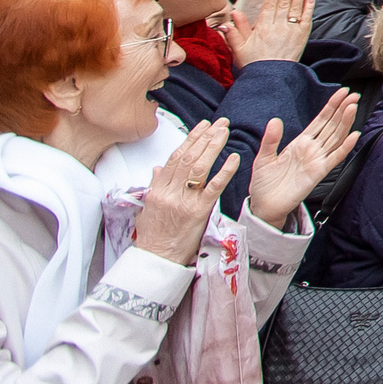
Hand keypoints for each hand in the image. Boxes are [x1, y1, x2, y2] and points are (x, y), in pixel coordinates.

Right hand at [129, 120, 236, 264]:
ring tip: (225, 132)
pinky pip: (213, 187)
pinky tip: (234, 158)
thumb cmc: (153, 236)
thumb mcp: (148, 209)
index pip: (175, 158)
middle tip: (220, 123)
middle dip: (205, 137)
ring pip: (199, 167)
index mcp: (157, 190)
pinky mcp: (198, 212)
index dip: (190, 139)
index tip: (203, 125)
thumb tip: (158, 167)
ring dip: (213, 147)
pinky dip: (224, 171)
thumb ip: (155, 186)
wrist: (156, 260)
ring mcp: (184, 202)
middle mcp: (169, 193)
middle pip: (188, 158)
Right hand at [216, 0, 312, 66]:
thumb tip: (232, 14)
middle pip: (284, 1)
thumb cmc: (255, 65)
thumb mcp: (239, 49)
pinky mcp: (302, 37)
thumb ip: (235, 31)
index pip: (270, 4)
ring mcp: (291, 31)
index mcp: (263, 28)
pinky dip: (309, 5)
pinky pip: (307, 17)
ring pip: (296, 6)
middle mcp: (278, 27)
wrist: (271, 81)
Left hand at [245, 89, 361, 228]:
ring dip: (345, 123)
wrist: (264, 206)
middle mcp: (312, 149)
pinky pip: (334, 158)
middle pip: (332, 126)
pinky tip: (353, 136)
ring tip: (353, 107)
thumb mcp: (263, 157)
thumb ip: (271, 139)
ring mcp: (317, 160)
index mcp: (301, 143)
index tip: (343, 92)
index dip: (331, 106)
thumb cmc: (264, 183)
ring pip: (335, 138)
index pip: (320, 120)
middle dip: (343, 109)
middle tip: (354, 95)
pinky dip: (344, 147)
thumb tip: (275, 120)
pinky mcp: (318, 173)